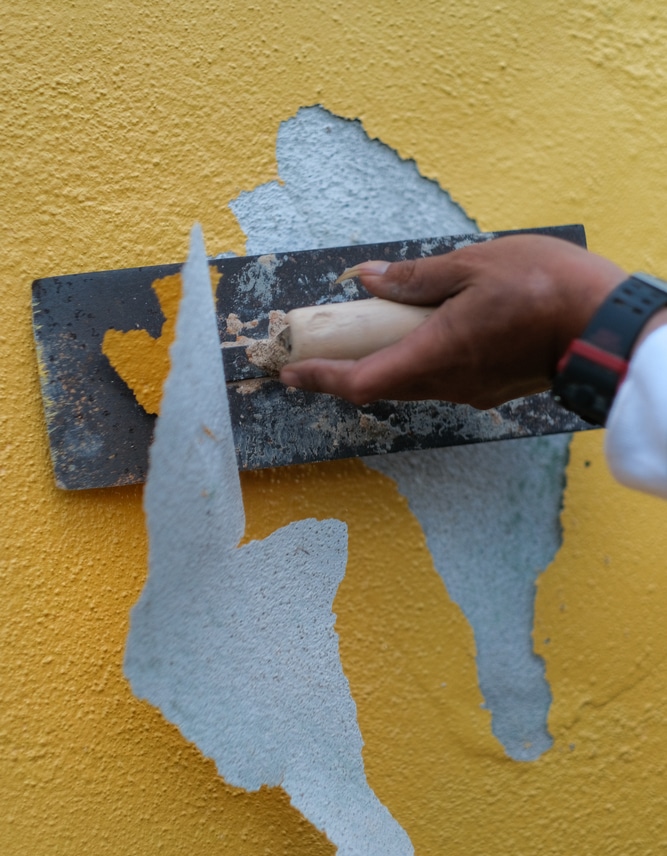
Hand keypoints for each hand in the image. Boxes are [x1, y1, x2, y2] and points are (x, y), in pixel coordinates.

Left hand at [279, 234, 627, 407]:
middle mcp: (447, 383)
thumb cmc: (546, 288)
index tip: (291, 374)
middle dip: (344, 372)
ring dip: (381, 367)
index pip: (362, 381)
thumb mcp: (473, 265)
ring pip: (410, 385)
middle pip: (381, 387)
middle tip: (320, 350)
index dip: (321, 380)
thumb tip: (368, 280)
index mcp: (436, 353)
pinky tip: (420, 336)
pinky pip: (439, 380)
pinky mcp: (489, 389)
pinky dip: (416, 363)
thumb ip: (416, 278)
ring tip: (367, 337)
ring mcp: (470, 391)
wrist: (605, 327)